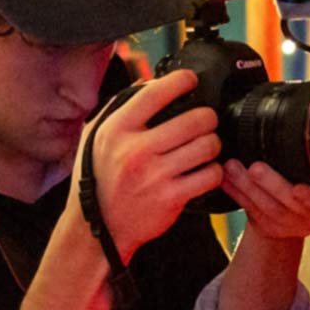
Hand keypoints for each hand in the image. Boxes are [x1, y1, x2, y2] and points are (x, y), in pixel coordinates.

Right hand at [72, 69, 223, 260]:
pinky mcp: (171, 198)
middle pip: (195, 119)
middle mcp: (137, 150)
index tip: (190, 80)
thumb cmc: (98, 179)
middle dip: (207, 117)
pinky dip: (213, 172)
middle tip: (205, 122)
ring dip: (213, 144)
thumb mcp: (95, 137)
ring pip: (208, 146)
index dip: (182, 80)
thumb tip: (147, 82)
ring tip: (206, 148)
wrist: (97, 229)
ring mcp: (155, 175)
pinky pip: (210, 175)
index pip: (156, 92)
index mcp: (117, 129)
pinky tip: (204, 171)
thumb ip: (119, 108)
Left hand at [220, 159, 309, 240]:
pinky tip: (225, 181)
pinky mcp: (270, 229)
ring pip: (269, 209)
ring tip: (232, 168)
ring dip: (248, 187)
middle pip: (292, 204)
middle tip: (255, 168)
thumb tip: (296, 117)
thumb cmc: (304, 180)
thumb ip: (309, 157)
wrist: (290, 212)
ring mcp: (292, 225)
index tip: (298, 189)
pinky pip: (251, 212)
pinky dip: (236, 194)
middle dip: (271, 184)